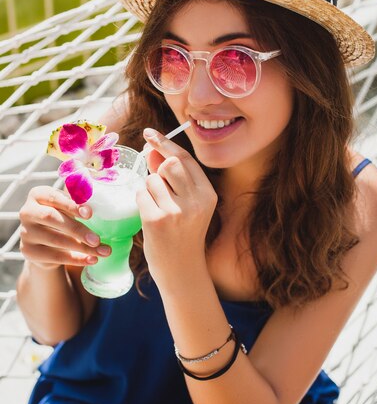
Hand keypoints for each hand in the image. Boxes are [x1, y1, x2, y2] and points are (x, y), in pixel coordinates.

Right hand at [19, 186, 110, 269]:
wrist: (45, 242)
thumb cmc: (61, 217)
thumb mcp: (68, 207)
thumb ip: (78, 203)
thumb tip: (96, 207)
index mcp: (37, 195)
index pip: (53, 197)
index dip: (71, 205)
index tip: (90, 213)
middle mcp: (27, 212)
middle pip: (51, 218)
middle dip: (77, 229)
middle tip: (97, 239)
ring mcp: (26, 233)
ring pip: (55, 240)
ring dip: (82, 247)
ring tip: (103, 251)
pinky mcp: (29, 251)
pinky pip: (55, 257)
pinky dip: (76, 259)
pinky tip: (92, 259)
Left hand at [136, 129, 217, 288]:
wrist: (182, 271)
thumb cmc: (183, 234)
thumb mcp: (188, 204)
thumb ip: (173, 177)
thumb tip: (152, 148)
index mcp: (208, 195)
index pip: (185, 159)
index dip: (166, 143)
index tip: (150, 133)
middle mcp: (196, 201)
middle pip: (169, 163)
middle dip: (157, 167)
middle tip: (154, 178)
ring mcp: (176, 211)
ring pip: (152, 179)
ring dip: (148, 188)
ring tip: (157, 207)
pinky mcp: (156, 220)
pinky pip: (141, 194)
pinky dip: (141, 200)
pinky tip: (150, 216)